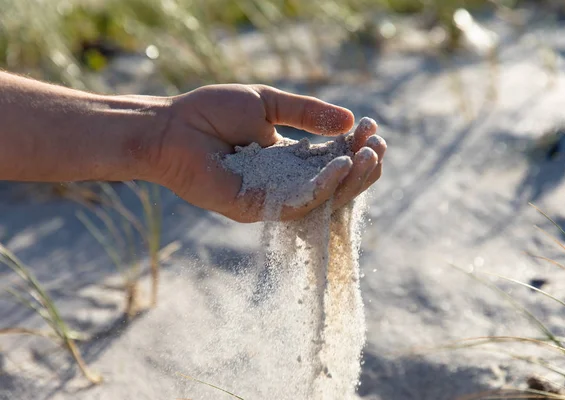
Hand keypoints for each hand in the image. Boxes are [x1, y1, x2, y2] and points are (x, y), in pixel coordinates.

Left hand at [153, 84, 385, 221]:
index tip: (373, 129)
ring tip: (371, 156)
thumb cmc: (213, 111)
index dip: (355, 148)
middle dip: (361, 167)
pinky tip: (341, 167)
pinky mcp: (256, 208)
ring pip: (322, 198)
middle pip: (333, 183)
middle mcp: (284, 181)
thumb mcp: (268, 104)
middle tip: (380, 146)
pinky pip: (297, 203)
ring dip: (350, 179)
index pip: (331, 160)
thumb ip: (306, 113)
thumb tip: (349, 121)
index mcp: (288, 159)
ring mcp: (271, 197)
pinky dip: (322, 187)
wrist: (172, 127)